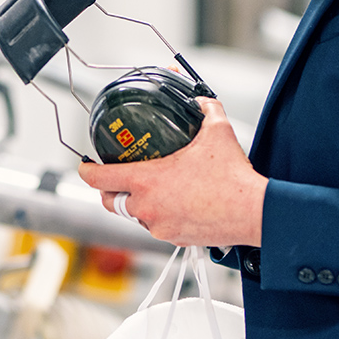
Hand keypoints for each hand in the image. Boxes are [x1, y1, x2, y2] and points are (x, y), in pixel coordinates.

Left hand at [77, 99, 267, 247]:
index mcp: (147, 181)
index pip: (99, 179)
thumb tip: (199, 99)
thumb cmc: (233, 178)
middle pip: (110, 201)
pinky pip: (156, 226)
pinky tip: (173, 204)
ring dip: (135, 203)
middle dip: (109, 190)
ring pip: (134, 215)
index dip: (87, 170)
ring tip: (148, 189)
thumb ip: (204, 109)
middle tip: (116, 177)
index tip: (85, 165)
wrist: (254, 212)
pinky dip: (158, 215)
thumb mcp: (216, 132)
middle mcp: (147, 207)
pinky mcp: (174, 238)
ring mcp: (159, 226)